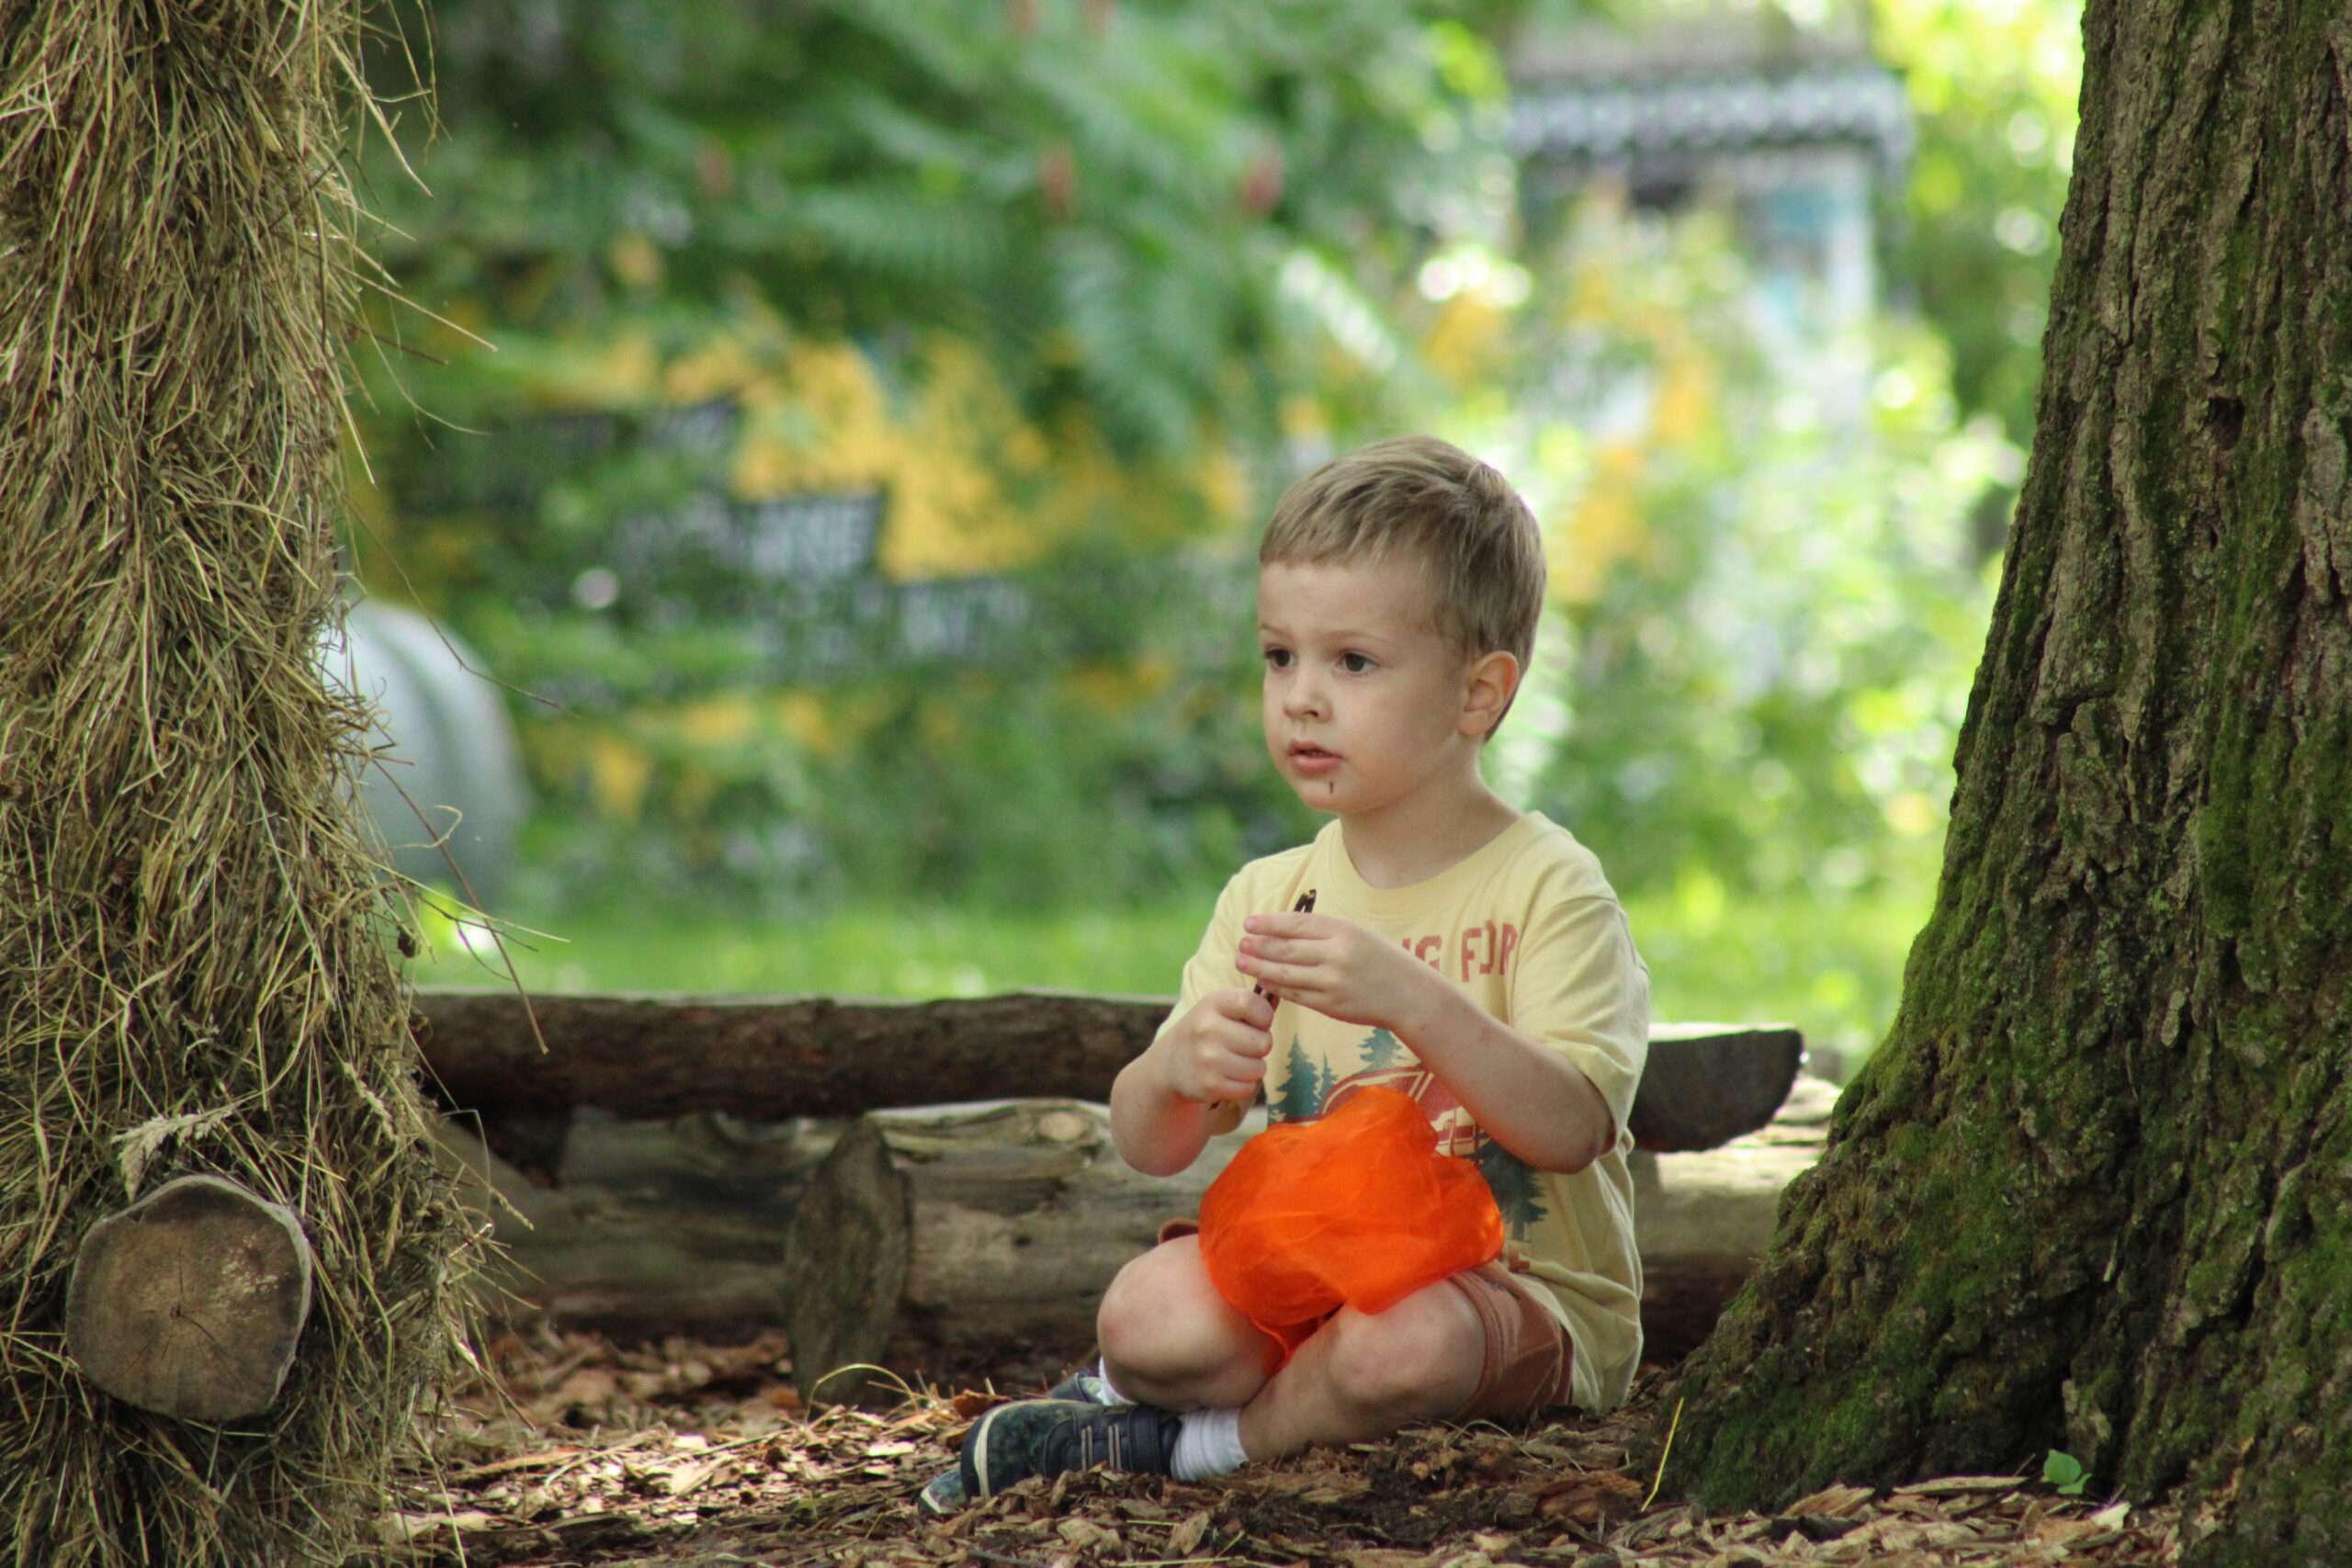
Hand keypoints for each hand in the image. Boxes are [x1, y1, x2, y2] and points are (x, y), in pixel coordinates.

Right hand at [1155, 986, 1274, 1104]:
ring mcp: (1207, 1059)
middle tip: (1243, 1046)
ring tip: (1234, 1062)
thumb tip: (1281, 995)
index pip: (1253, 1004)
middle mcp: (1207, 1029)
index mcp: (1212, 1004)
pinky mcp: (1209, 1085)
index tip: (1257, 1022)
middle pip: (1263, 1042)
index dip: (1264, 1016)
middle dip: (1259, 1046)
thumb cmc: (1206, 1032)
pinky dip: (1243, 1085)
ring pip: (1259, 1068)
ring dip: (1252, 1068)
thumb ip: (1248, 1004)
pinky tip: (1228, 1076)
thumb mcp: (1217, 1008)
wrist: (1170, 1064)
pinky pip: (1248, 1088)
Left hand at [1235, 911, 1444, 1035]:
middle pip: (1287, 950)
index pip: (1297, 924)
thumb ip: (1324, 932)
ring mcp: (1333, 983)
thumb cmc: (1382, 960)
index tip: (1249, 923)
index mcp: (1344, 932)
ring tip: (1242, 961)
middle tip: (1240, 943)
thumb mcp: (1358, 934)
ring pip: (1286, 974)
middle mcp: (1337, 956)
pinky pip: (1296, 995)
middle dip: (1258, 946)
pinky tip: (1263, 982)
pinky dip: (1276, 987)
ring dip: (1260, 968)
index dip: (1269, 924)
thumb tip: (1282, 928)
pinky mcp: (1331, 1006)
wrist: (1409, 995)